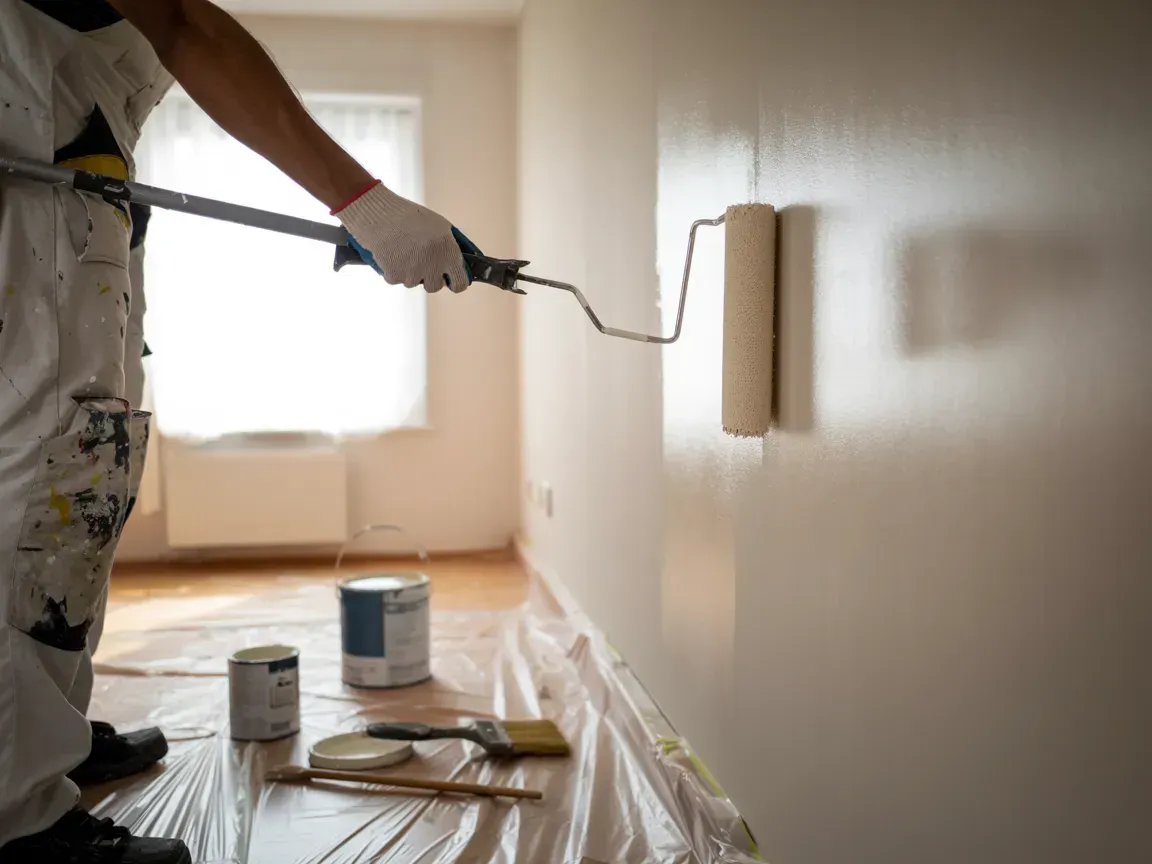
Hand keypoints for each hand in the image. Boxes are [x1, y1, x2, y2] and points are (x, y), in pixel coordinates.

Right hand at [335, 182, 470, 292]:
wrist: (378, 213)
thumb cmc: (411, 217)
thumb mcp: (441, 225)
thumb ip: (458, 244)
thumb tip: (472, 259)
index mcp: (448, 253)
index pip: (460, 284)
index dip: (455, 282)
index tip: (450, 278)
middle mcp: (433, 266)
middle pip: (435, 286)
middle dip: (430, 276)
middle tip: (421, 260)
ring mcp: (413, 274)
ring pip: (414, 283)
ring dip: (410, 271)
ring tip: (403, 250)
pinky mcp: (394, 276)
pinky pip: (397, 280)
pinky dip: (394, 270)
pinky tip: (391, 253)